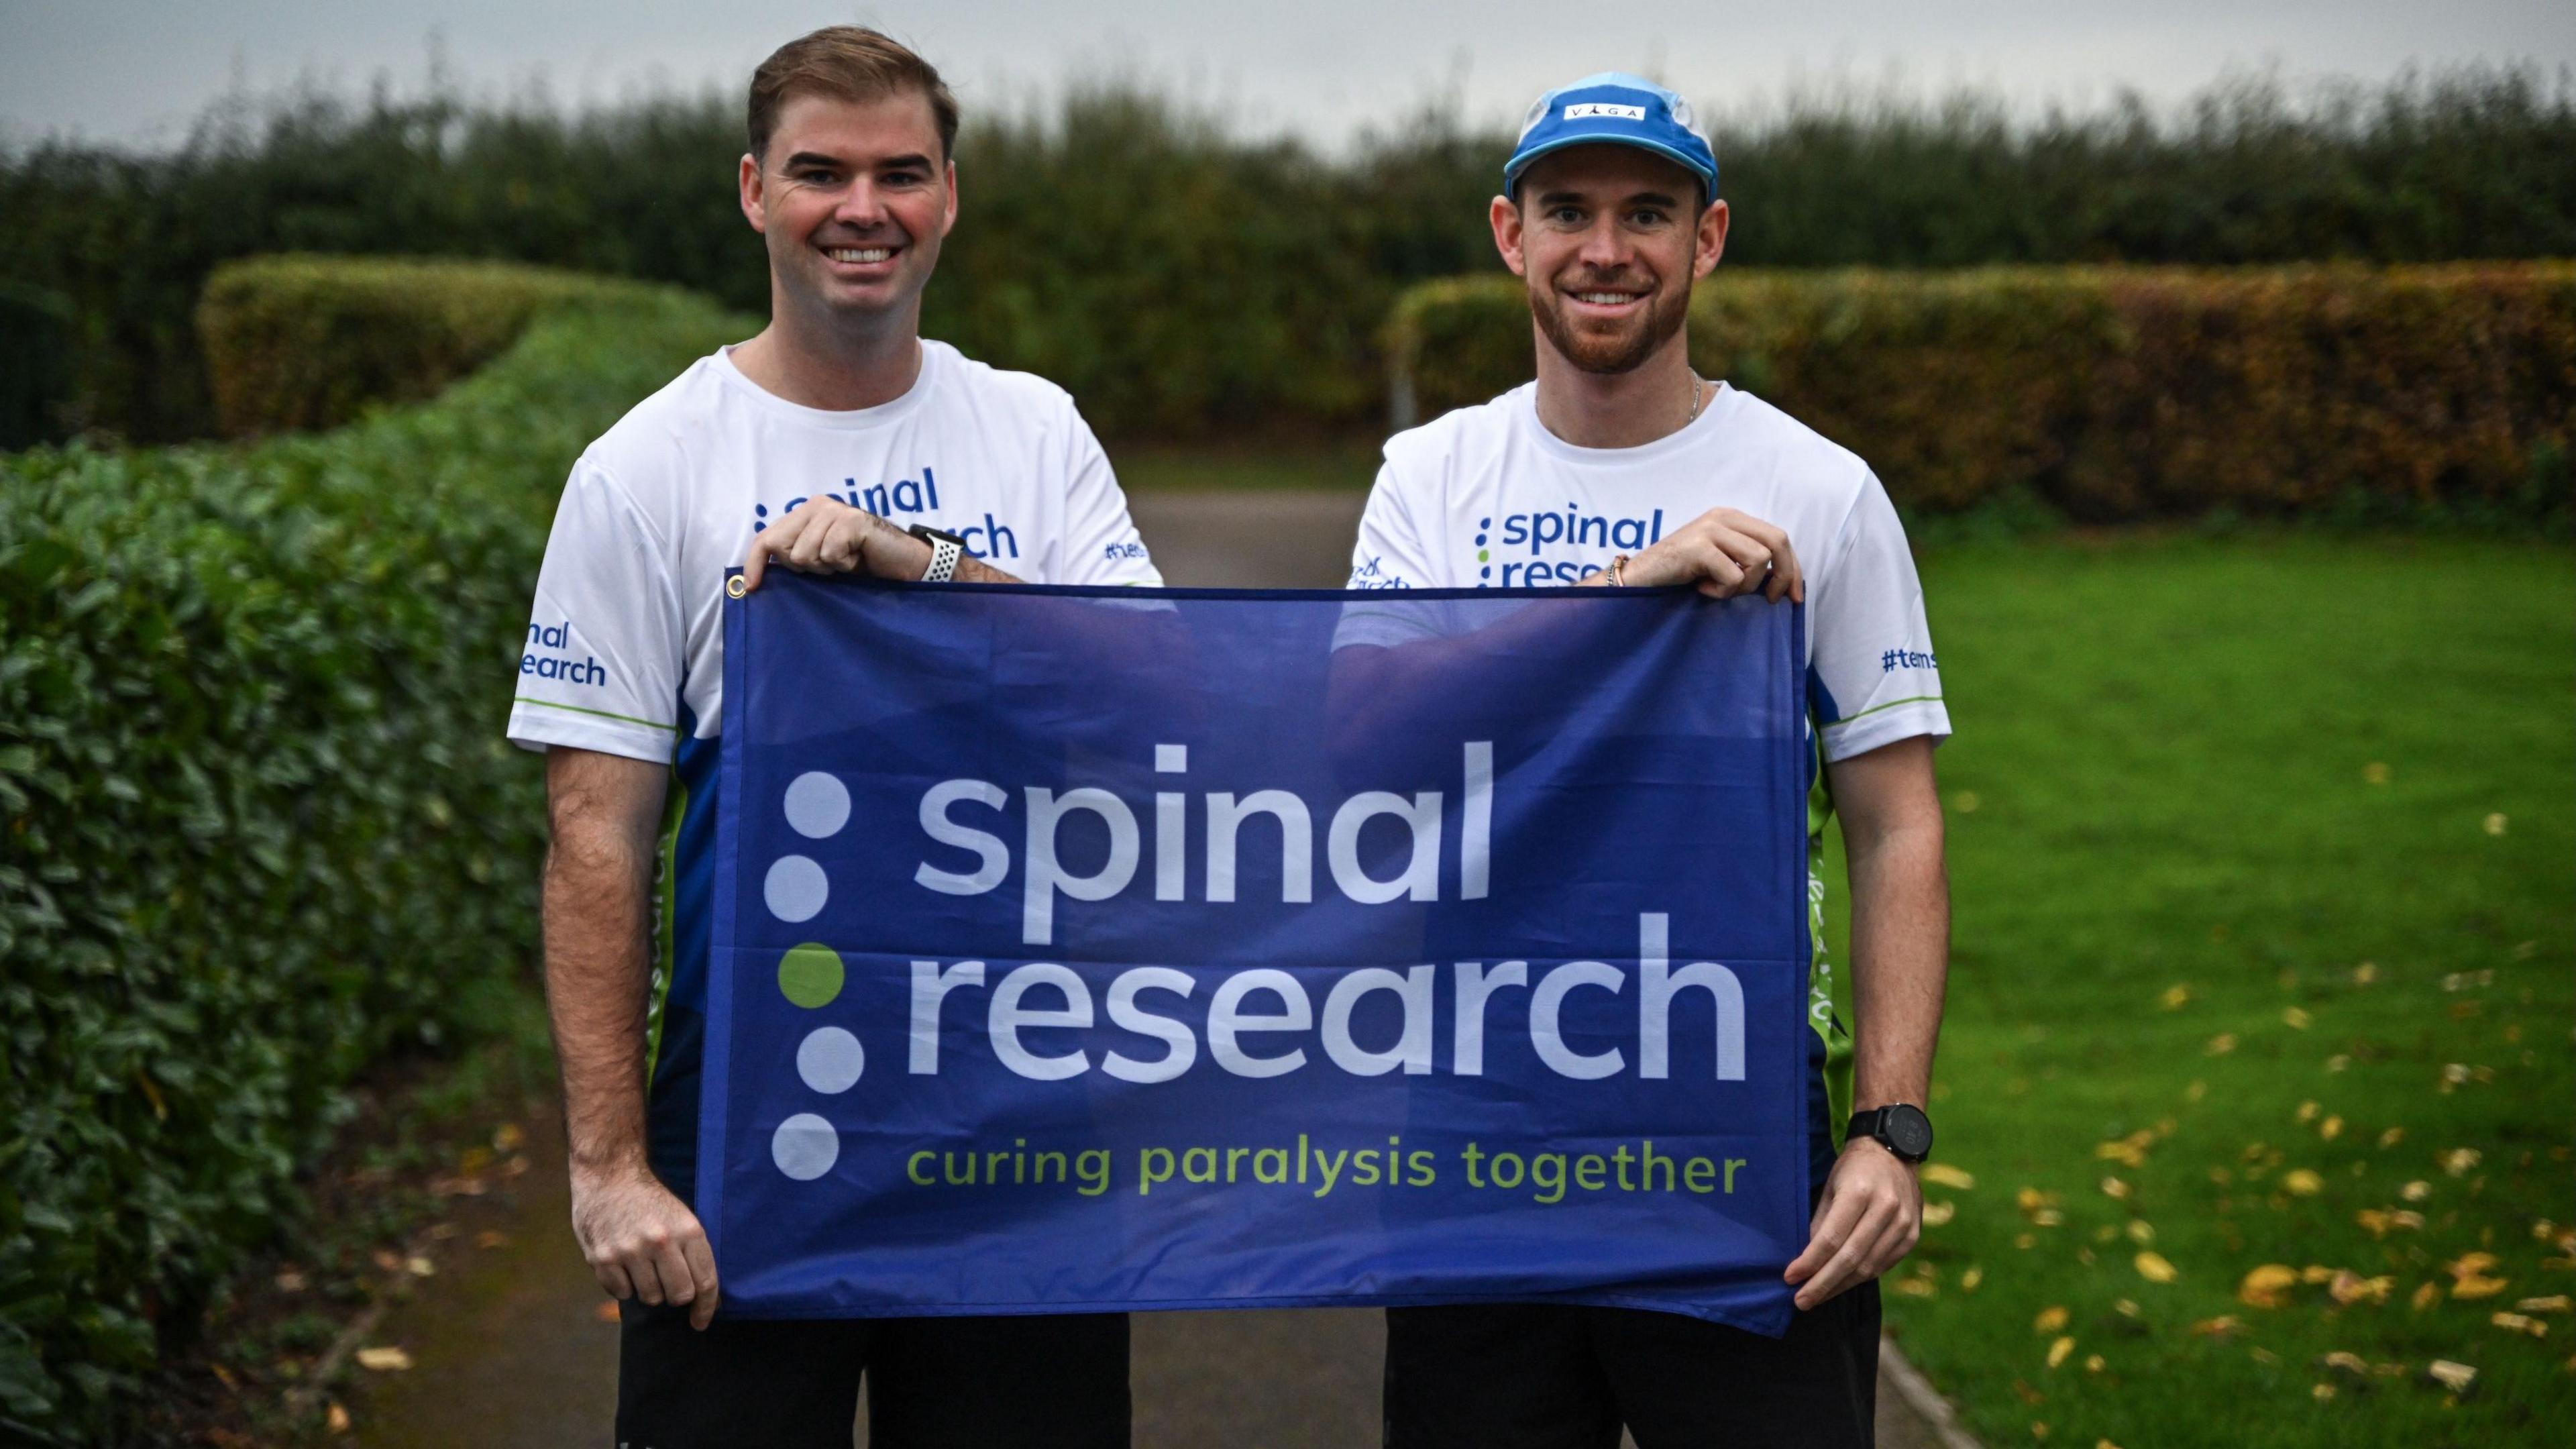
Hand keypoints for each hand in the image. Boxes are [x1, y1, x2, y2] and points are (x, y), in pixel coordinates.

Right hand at [571, 1161, 721, 1329]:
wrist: (609, 1175)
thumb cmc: (650, 1201)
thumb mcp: (682, 1217)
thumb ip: (693, 1253)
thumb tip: (706, 1296)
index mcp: (687, 1230)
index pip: (705, 1281)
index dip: (707, 1307)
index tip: (701, 1321)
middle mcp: (660, 1242)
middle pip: (679, 1295)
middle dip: (676, 1295)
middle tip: (669, 1282)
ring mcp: (630, 1251)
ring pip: (650, 1297)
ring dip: (649, 1289)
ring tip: (643, 1265)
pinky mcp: (603, 1258)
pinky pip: (621, 1293)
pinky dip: (624, 1285)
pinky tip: (623, 1263)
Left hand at [739, 497, 931, 592]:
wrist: (902, 563)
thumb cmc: (861, 563)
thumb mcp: (820, 560)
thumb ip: (794, 555)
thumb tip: (757, 576)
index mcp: (805, 512)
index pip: (767, 537)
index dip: (756, 563)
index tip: (754, 587)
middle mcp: (816, 506)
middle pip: (780, 546)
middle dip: (801, 567)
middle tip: (829, 566)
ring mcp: (835, 510)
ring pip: (804, 554)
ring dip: (826, 567)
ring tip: (847, 561)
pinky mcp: (852, 520)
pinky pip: (829, 553)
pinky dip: (844, 564)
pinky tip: (858, 558)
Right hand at [1616, 507, 1803, 602]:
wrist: (1637, 578)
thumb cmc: (1679, 574)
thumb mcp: (1719, 561)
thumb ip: (1746, 560)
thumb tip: (1783, 581)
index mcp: (1731, 517)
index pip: (1778, 537)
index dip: (1793, 568)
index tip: (1794, 597)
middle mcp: (1723, 517)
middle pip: (1777, 541)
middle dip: (1783, 575)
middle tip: (1771, 600)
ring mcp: (1710, 529)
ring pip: (1758, 561)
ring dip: (1743, 586)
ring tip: (1717, 589)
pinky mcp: (1698, 546)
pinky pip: (1733, 576)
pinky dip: (1721, 592)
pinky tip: (1700, 589)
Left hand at [1782, 1135, 1920, 1309]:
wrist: (1894, 1152)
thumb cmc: (1853, 1169)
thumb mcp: (1830, 1187)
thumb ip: (1821, 1223)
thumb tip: (1807, 1261)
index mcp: (1860, 1193)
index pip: (1831, 1239)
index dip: (1809, 1262)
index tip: (1789, 1278)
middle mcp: (1886, 1209)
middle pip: (1850, 1258)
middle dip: (1823, 1284)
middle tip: (1801, 1301)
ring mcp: (1904, 1224)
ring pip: (1868, 1268)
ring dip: (1840, 1286)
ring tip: (1818, 1296)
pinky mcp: (1912, 1236)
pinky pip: (1883, 1265)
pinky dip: (1861, 1277)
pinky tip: (1842, 1283)